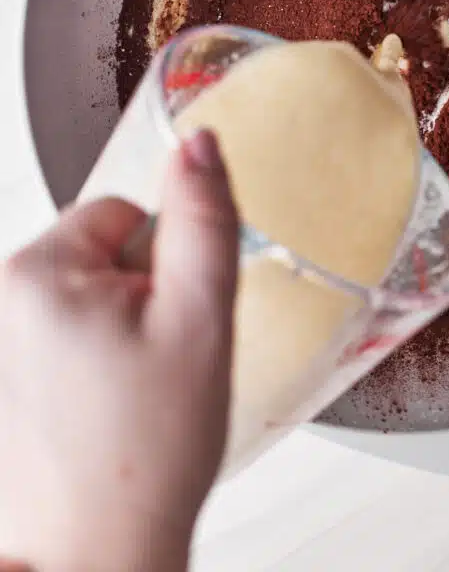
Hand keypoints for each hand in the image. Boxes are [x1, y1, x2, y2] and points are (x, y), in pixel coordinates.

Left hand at [0, 130, 238, 571]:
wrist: (99, 558)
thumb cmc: (147, 451)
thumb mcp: (201, 318)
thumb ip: (205, 218)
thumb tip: (199, 142)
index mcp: (36, 273)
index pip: (121, 212)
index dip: (163, 264)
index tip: (168, 323)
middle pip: (98, 255)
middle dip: (138, 297)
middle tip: (154, 364)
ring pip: (83, 300)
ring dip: (115, 333)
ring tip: (129, 394)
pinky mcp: (1, 381)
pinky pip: (59, 340)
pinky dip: (87, 365)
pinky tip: (101, 413)